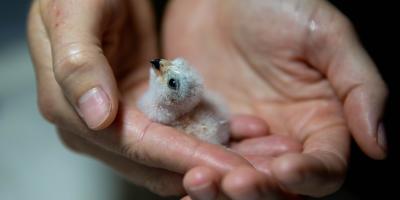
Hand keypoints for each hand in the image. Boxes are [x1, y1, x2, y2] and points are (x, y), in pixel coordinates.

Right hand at [28, 0, 253, 195]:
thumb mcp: (74, 16)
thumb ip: (79, 64)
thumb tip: (97, 118)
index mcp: (70, 110)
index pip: (135, 145)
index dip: (182, 158)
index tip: (227, 166)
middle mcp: (94, 129)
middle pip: (155, 162)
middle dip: (203, 168)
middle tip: (252, 170)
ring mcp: (119, 124)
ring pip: (170, 156)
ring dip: (210, 160)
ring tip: (255, 158)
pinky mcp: (142, 114)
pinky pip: (177, 134)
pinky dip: (206, 138)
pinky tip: (239, 135)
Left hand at [163, 0, 387, 197]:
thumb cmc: (276, 4)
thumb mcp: (325, 34)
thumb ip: (358, 85)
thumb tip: (379, 143)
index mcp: (317, 121)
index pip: (323, 167)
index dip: (308, 175)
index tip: (285, 168)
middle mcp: (279, 137)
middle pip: (276, 185)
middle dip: (258, 189)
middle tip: (236, 182)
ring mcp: (239, 137)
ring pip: (235, 180)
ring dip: (219, 191)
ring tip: (200, 183)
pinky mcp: (205, 130)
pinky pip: (199, 160)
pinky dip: (189, 172)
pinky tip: (181, 175)